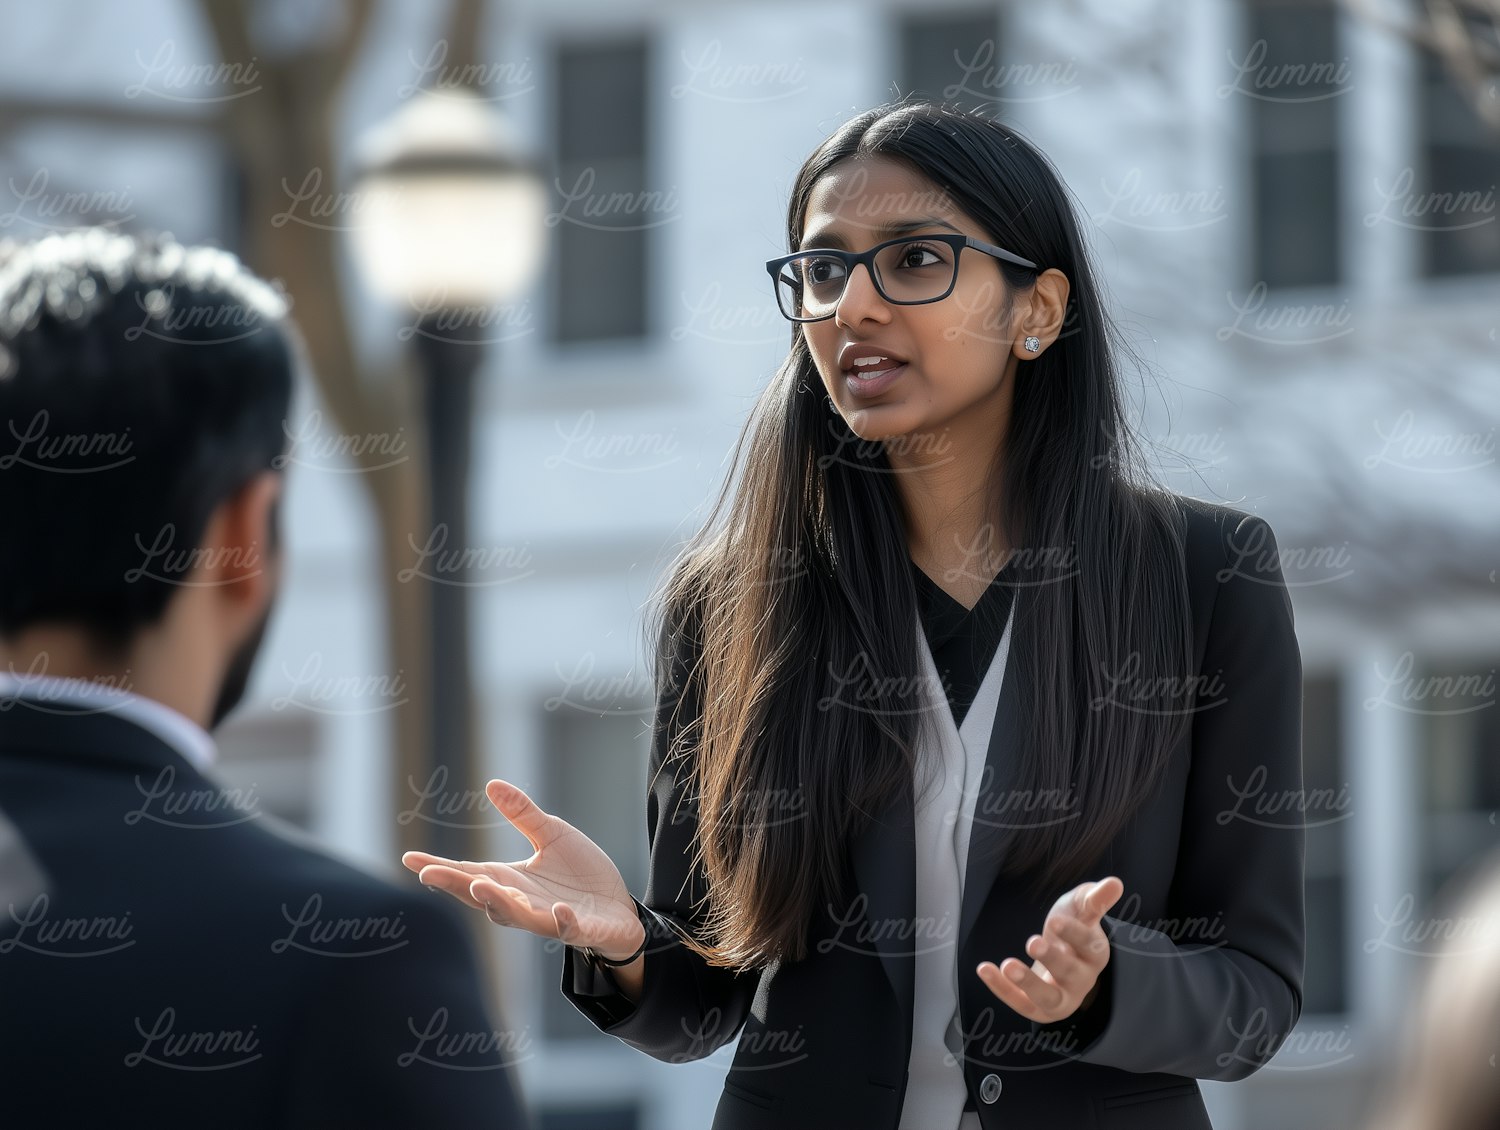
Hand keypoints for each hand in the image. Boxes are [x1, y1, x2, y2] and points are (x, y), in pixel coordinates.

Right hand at [401, 779, 644, 960]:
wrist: (619, 907)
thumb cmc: (580, 875)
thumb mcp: (552, 836)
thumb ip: (522, 815)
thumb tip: (491, 784)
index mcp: (511, 880)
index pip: (468, 873)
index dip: (439, 868)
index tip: (409, 859)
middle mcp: (522, 903)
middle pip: (483, 896)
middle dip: (457, 886)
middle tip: (431, 874)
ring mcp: (548, 919)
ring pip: (517, 917)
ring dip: (499, 904)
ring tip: (482, 886)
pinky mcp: (578, 928)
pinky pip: (565, 929)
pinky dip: (559, 922)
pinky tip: (558, 911)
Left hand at [976, 876, 1122, 1023]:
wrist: (1059, 957)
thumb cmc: (1072, 925)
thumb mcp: (1081, 907)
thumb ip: (1095, 898)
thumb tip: (1115, 883)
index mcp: (1095, 953)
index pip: (1088, 944)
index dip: (1073, 933)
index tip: (1055, 921)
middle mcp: (1082, 979)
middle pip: (1070, 972)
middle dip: (1052, 959)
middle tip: (1032, 942)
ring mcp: (1062, 998)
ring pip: (1048, 997)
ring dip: (1028, 983)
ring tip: (1008, 965)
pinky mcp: (1039, 1008)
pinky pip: (1021, 1003)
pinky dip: (1002, 989)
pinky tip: (985, 969)